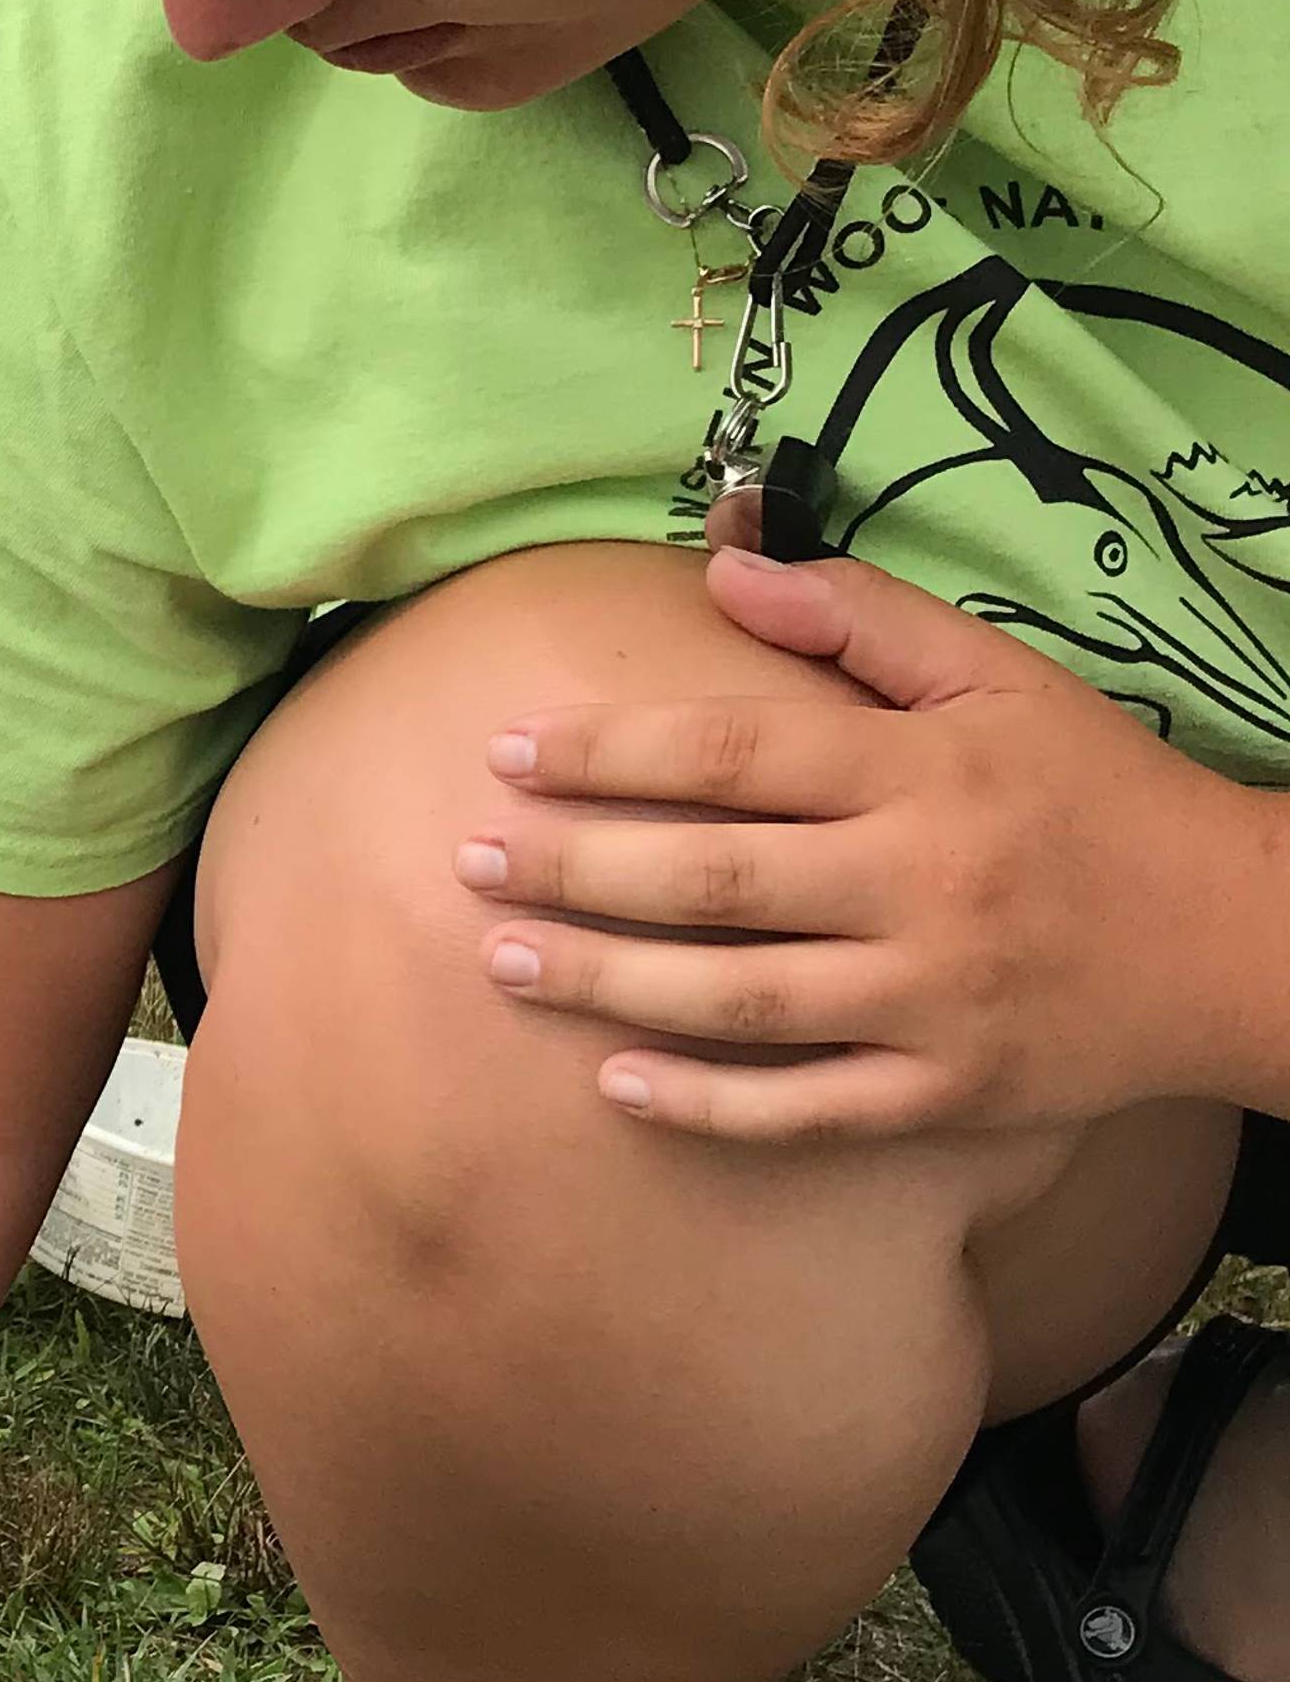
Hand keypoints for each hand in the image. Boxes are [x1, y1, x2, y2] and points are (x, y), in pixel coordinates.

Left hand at [456, 547, 1253, 1140]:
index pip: (735, 753)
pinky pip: (806, 1110)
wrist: (1242, 939)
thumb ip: (863, 622)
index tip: (508, 752)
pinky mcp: (948, 1093)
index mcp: (922, 774)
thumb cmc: (1099, 795)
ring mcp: (932, 999)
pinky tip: (614, 1084)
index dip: (610, 751)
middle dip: (574, 868)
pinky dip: (707, 1104)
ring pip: (738, 998)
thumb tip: (726, 571)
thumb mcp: (1001, 679)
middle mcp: (919, 885)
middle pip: (714, 878)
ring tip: (503, 958)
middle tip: (467, 858)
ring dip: (607, 982)